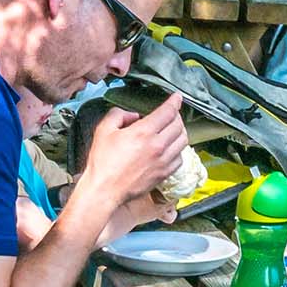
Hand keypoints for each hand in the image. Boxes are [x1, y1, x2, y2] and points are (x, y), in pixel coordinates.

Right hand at [74, 92, 196, 227]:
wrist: (104, 190)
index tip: (177, 97)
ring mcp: (163, 161)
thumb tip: (132, 115)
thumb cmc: (102, 162)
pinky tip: (169, 149)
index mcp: (144, 132)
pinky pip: (180, 158)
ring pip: (183, 141)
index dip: (174, 101)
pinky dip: (178, 150)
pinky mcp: (164, 174)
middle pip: (179, 125)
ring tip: (171, 130)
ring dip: (179, 132)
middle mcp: (158, 146)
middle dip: (176, 116)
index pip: (168, 112)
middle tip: (170, 114)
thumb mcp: (104, 130)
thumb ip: (118, 115)